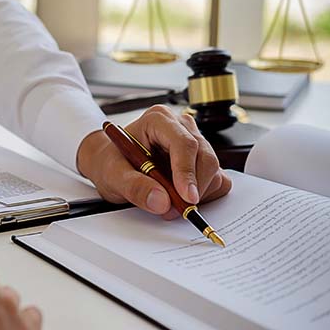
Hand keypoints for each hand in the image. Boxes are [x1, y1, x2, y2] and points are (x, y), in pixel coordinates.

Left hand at [78, 105, 231, 218]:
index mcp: (158, 120)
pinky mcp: (202, 160)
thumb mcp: (113, 175)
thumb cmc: (112, 163)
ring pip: (213, 170)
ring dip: (197, 193)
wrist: (111, 165)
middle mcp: (181, 127)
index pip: (184, 143)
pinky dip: (204, 195)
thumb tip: (161, 202)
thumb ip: (134, 187)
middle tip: (174, 209)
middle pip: (204, 157)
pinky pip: (217, 180)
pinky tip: (180, 197)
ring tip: (168, 202)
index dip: (187, 172)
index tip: (187, 197)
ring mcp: (195, 142)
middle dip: (193, 188)